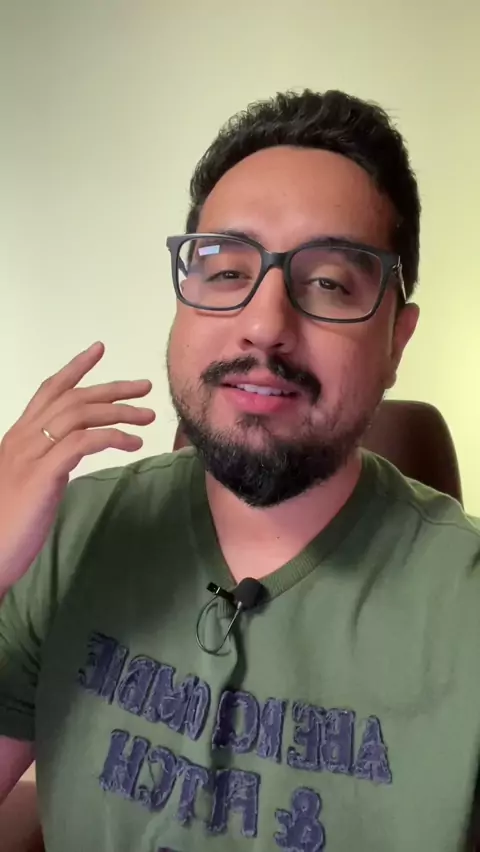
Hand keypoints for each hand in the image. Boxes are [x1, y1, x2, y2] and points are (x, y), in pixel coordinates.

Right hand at [0, 342, 154, 594]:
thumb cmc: (9, 524)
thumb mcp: (29, 482)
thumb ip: (46, 461)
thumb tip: (70, 452)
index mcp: (19, 437)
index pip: (48, 391)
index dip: (74, 368)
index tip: (98, 350)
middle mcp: (23, 438)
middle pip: (73, 398)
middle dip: (112, 388)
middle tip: (145, 386)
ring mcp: (32, 454)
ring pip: (80, 414)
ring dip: (119, 412)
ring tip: (147, 418)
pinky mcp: (43, 473)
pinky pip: (84, 442)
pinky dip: (112, 437)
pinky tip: (133, 444)